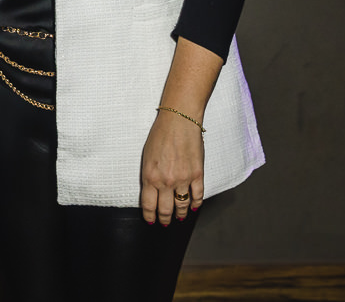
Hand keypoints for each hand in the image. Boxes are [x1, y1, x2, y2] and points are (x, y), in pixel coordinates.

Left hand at [139, 108, 204, 225]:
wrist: (179, 121)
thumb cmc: (160, 135)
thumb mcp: (146, 156)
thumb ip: (149, 175)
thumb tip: (152, 190)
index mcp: (150, 176)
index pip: (149, 204)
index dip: (150, 215)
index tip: (151, 220)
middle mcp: (166, 181)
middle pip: (166, 209)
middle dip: (165, 219)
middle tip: (165, 223)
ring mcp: (183, 179)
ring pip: (182, 205)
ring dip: (180, 214)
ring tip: (179, 218)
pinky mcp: (197, 174)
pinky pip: (198, 196)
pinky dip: (196, 204)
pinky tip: (194, 207)